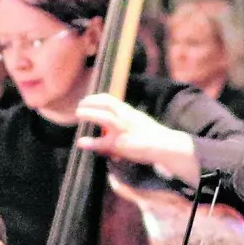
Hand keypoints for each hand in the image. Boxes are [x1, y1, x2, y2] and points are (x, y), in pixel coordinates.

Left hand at [73, 93, 199, 179]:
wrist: (165, 146)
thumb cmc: (153, 135)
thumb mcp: (138, 121)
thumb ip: (125, 118)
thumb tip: (113, 120)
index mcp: (128, 111)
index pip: (109, 99)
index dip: (96, 98)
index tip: (87, 100)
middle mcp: (125, 117)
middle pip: (104, 104)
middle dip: (89, 103)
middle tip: (79, 106)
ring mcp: (122, 129)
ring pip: (102, 117)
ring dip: (88, 114)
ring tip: (78, 114)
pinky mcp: (120, 144)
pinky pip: (102, 142)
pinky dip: (90, 142)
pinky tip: (81, 142)